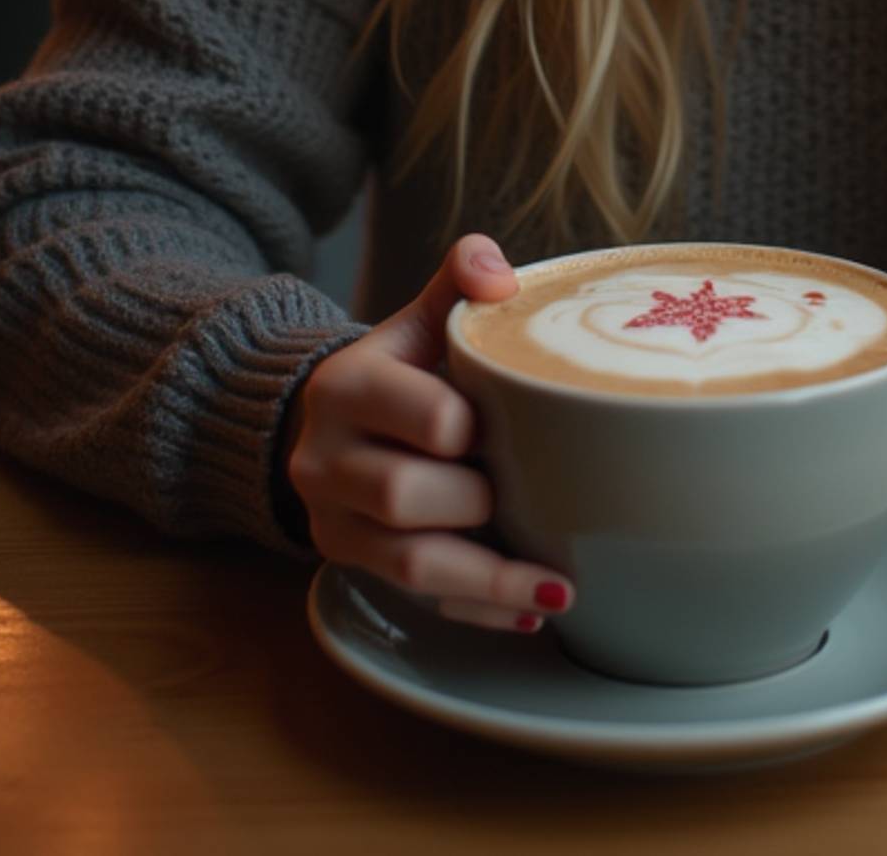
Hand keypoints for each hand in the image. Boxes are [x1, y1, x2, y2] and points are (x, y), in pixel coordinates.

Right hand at [282, 232, 574, 631]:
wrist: (325, 419)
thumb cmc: (396, 368)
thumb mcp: (417, 319)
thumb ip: (458, 282)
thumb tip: (499, 274)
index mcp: (347, 386)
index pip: (425, 415)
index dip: (474, 428)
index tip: (516, 427)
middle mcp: (325, 459)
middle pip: (405, 495)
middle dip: (479, 500)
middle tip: (538, 494)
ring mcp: (332, 520)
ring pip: (409, 564)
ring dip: (492, 581)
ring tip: (562, 589)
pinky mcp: (348, 563)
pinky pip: (415, 599)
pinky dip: (475, 609)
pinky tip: (528, 612)